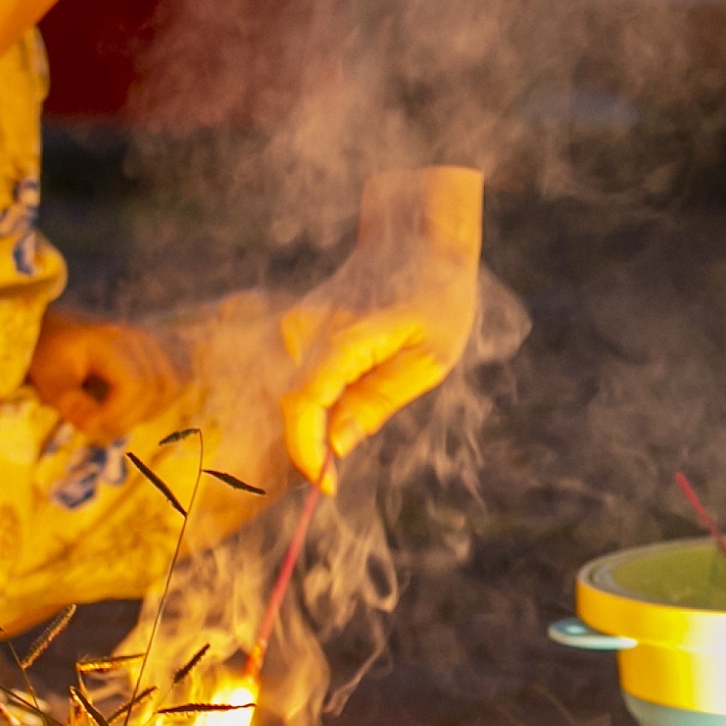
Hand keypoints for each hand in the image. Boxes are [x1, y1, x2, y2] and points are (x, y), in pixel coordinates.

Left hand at [28, 314, 183, 443]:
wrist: (58, 328)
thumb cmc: (49, 352)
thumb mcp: (48, 377)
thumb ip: (69, 402)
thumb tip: (94, 426)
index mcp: (109, 340)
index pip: (134, 385)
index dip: (117, 413)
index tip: (90, 423)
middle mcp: (139, 337)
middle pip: (155, 389)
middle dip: (127, 418)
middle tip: (98, 424)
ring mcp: (153, 341)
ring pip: (170, 387)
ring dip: (145, 411)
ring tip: (114, 415)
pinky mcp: (161, 349)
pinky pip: (177, 379)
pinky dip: (159, 400)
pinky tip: (134, 406)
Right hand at [280, 167, 484, 488]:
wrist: (419, 238)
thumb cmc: (436, 296)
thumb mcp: (427, 361)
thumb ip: (376, 404)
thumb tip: (336, 450)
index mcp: (343, 338)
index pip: (304, 407)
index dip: (308, 453)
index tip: (327, 487)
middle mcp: (308, 330)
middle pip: (290, 407)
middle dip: (308, 449)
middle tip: (335, 479)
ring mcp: (298, 326)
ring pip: (289, 396)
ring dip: (310, 431)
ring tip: (338, 449)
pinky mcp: (298, 328)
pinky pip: (297, 380)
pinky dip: (313, 409)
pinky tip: (338, 419)